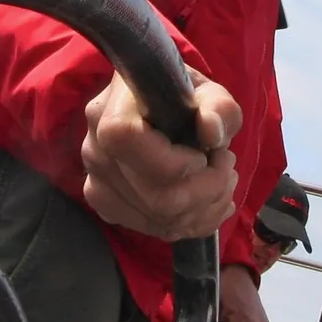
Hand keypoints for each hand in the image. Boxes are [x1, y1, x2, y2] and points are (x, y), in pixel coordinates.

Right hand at [80, 68, 240, 240]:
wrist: (155, 113)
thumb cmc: (181, 99)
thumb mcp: (208, 93)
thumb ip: (218, 107)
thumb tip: (212, 131)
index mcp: (110, 110)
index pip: (128, 141)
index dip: (175, 160)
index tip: (204, 153)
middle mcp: (95, 148)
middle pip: (155, 195)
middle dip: (207, 188)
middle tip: (226, 165)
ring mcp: (96, 181)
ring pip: (159, 219)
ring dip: (206, 206)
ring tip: (222, 181)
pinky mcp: (106, 206)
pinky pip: (154, 229)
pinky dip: (192, 222)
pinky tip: (206, 202)